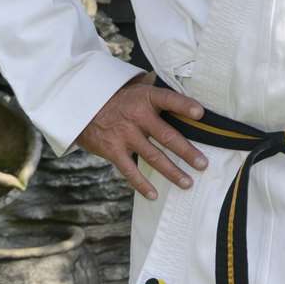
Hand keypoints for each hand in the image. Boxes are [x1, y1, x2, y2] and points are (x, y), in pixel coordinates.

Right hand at [74, 73, 209, 199]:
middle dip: (187, 152)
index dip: (184, 106)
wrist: (82, 105)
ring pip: (153, 157)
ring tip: (187, 183)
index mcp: (147, 98)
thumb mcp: (139, 89)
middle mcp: (137, 117)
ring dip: (171, 172)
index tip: (200, 113)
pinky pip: (129, 170)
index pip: (169, 100)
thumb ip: (161, 92)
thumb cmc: (121, 99)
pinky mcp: (112, 150)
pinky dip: (141, 184)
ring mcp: (124, 135)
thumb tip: (189, 91)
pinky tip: (154, 194)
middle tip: (203, 165)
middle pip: (166, 136)